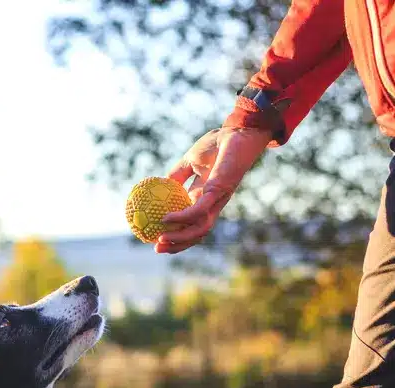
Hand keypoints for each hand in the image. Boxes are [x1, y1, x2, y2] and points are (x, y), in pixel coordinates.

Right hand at [155, 127, 272, 253]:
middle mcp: (212, 203)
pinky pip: (198, 210)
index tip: (156, 238)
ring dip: (180, 239)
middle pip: (196, 233)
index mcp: (205, 198)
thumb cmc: (218, 144)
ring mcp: (217, 200)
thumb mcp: (190, 160)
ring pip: (199, 229)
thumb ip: (177, 174)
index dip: (177, 234)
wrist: (238, 131)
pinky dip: (182, 218)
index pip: (192, 223)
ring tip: (160, 241)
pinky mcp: (219, 191)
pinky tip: (166, 219)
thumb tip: (158, 185)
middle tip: (156, 248)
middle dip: (177, 245)